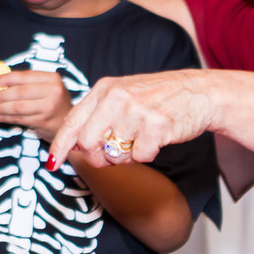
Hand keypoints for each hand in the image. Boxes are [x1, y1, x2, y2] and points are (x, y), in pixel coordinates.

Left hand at [0, 70, 72, 141]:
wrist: (66, 120)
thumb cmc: (51, 100)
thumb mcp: (44, 86)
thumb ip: (24, 82)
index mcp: (51, 78)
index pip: (24, 76)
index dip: (6, 78)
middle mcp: (53, 91)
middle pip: (20, 93)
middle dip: (0, 96)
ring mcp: (49, 107)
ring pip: (18, 107)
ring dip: (0, 109)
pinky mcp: (43, 122)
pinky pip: (19, 119)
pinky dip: (5, 118)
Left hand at [48, 70, 213, 166]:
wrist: (201, 92)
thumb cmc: (161, 98)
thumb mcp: (124, 95)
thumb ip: (99, 115)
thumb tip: (76, 144)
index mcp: (104, 89)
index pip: (73, 121)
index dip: (60, 145)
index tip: (52, 164)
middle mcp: (116, 97)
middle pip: (88, 143)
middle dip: (97, 158)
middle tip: (111, 157)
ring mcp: (136, 110)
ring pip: (115, 154)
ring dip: (128, 156)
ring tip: (142, 139)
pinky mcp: (156, 125)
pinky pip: (141, 157)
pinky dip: (148, 155)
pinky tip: (158, 138)